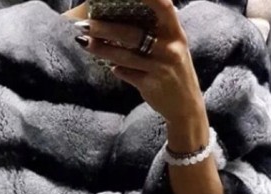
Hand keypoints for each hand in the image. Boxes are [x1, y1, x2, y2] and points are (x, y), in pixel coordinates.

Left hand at [74, 0, 204, 123]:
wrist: (185, 106)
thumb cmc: (174, 71)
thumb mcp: (172, 47)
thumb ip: (154, 32)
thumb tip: (118, 18)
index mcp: (175, 32)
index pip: (163, 6)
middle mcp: (169, 48)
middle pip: (132, 33)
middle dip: (105, 28)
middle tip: (85, 24)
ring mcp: (160, 68)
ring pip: (125, 56)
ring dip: (102, 49)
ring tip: (84, 42)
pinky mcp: (151, 85)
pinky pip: (127, 74)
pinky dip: (117, 70)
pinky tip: (111, 67)